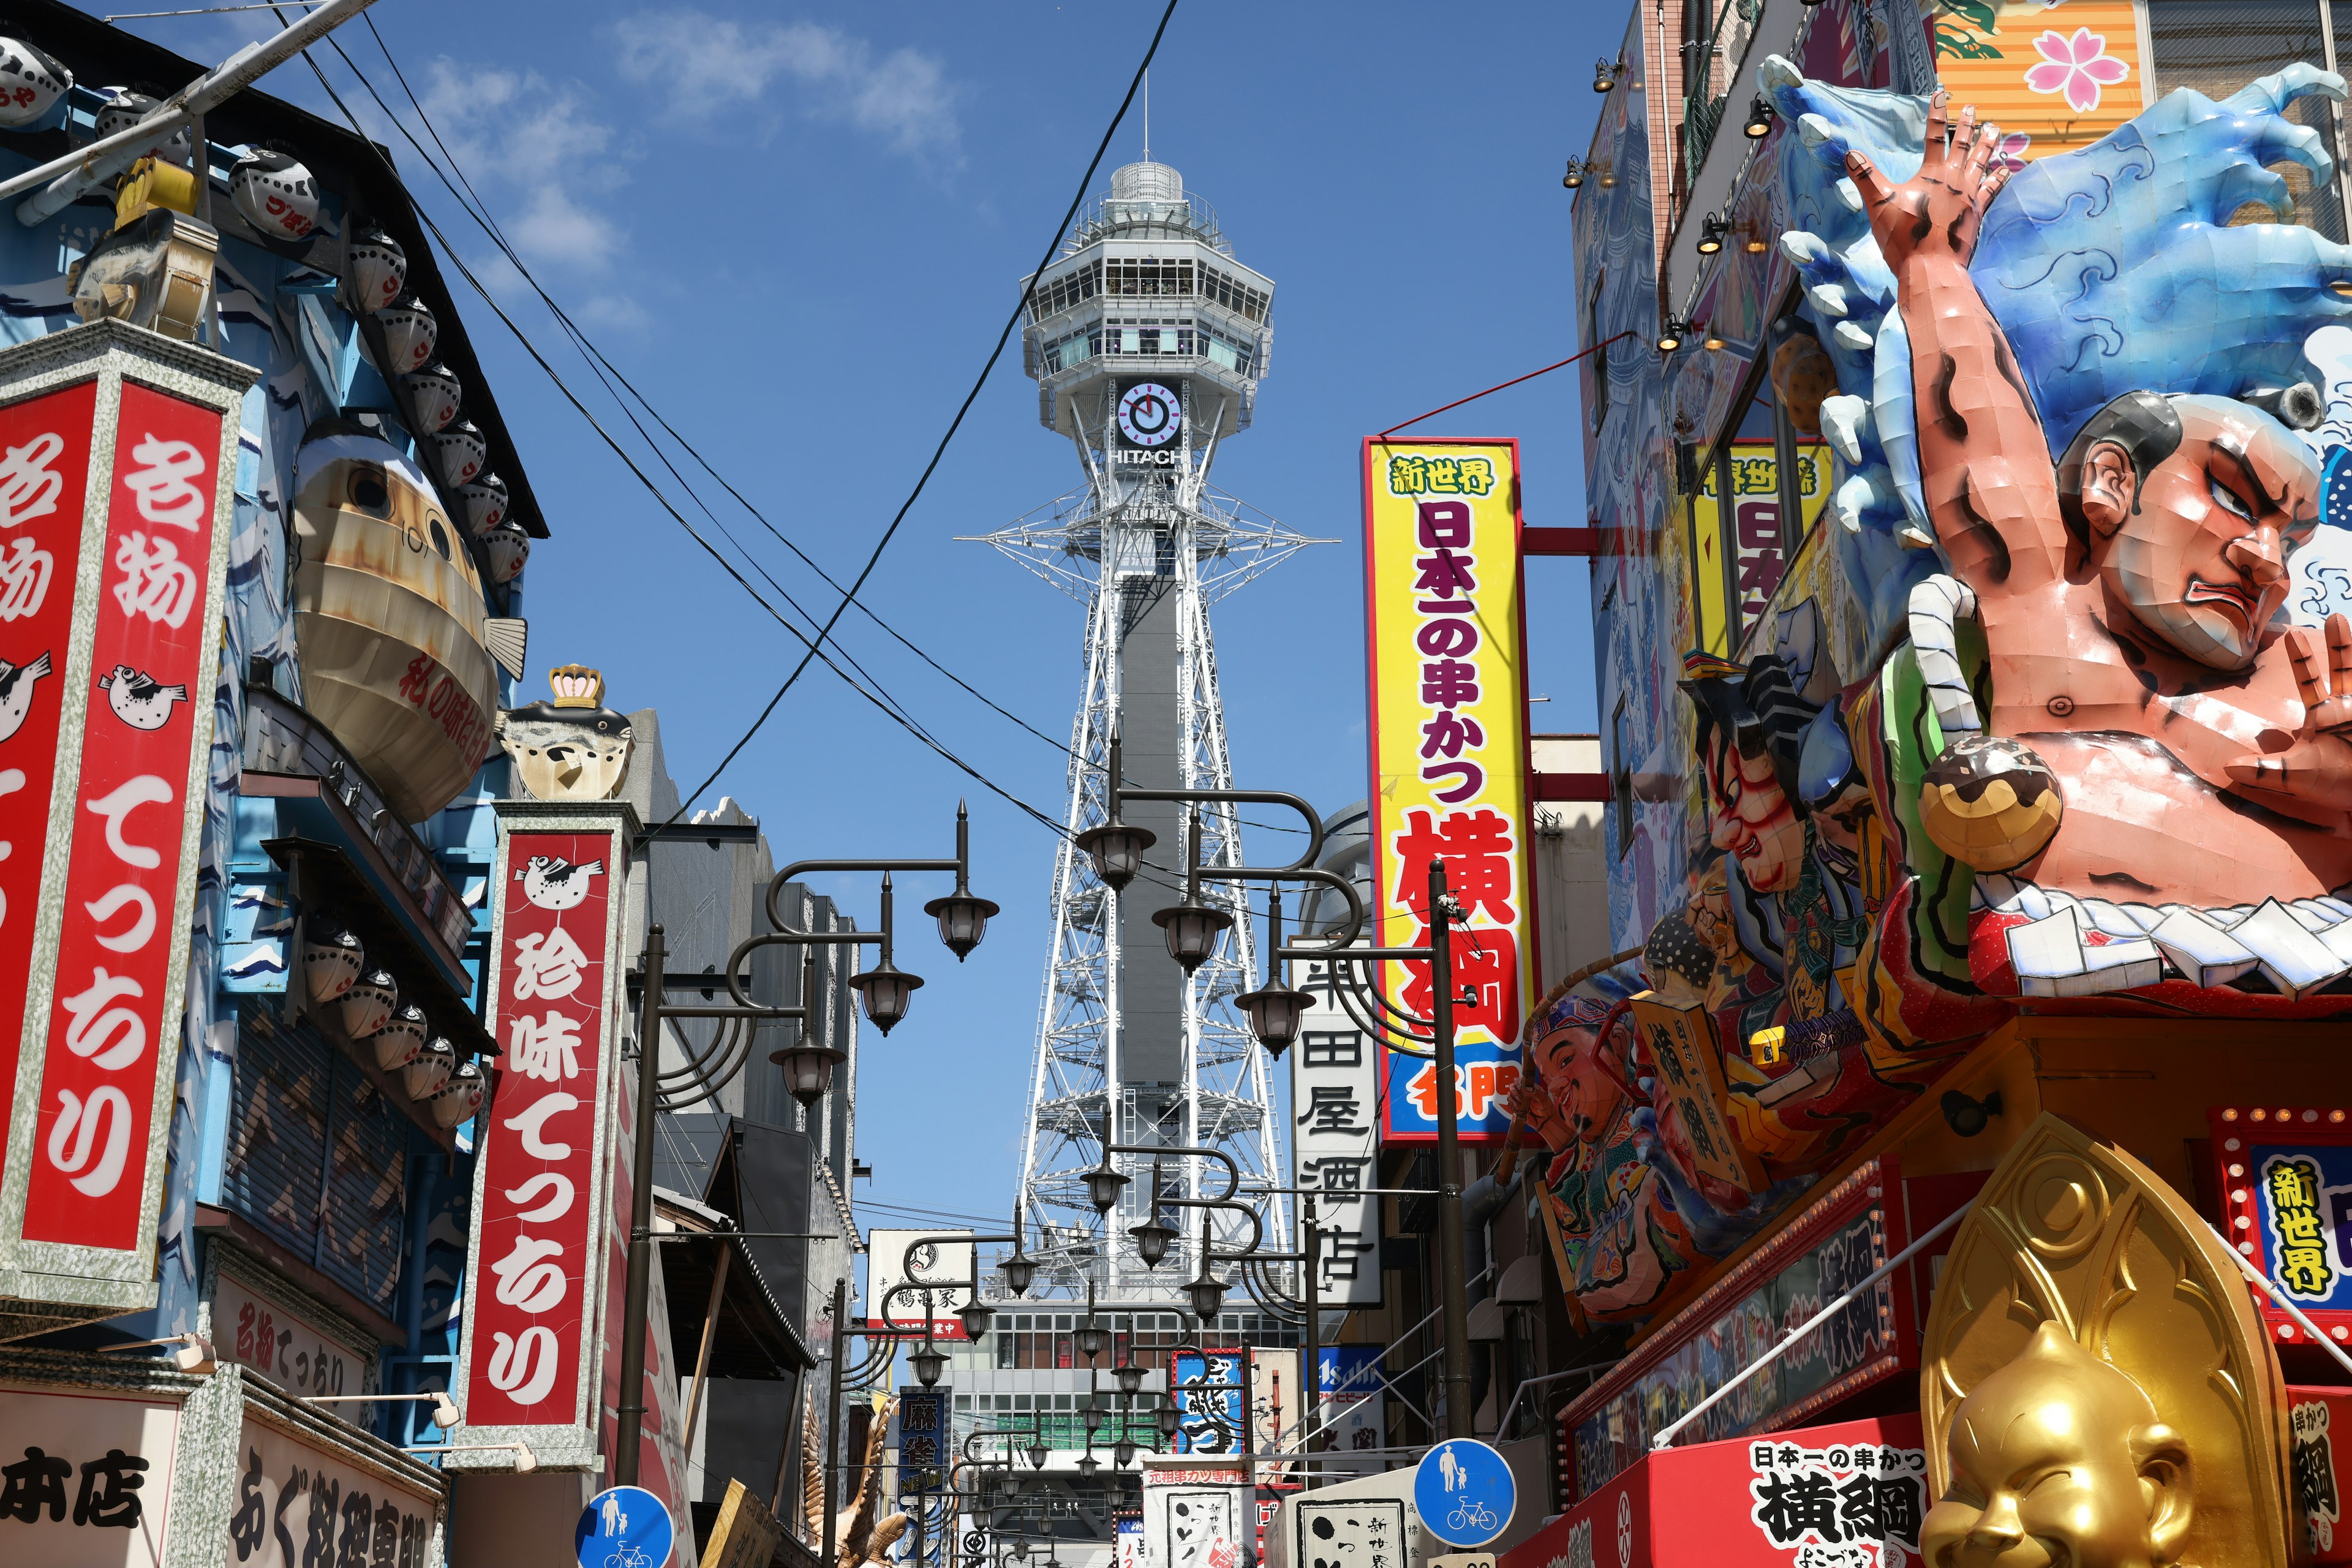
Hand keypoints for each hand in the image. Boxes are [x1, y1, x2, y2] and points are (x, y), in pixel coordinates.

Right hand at [1846, 90, 2013, 268]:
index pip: (1934, 137)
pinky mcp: (1975, 214)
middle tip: (1972, 108)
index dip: (1936, 114)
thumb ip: (1866, 178)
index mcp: (1932, 175)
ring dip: (1987, 144)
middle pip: (1963, 145)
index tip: (1941, 94)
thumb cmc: (1904, 238)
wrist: (1931, 269)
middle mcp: (1954, 180)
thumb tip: (1850, 154)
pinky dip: (1999, 178)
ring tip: (1995, 129)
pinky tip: (2006, 169)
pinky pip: (1991, 190)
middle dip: (1966, 125)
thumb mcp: (1879, 206)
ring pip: (1981, 163)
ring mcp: (1968, 197)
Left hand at [2226, 613, 2351, 804]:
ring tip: (2349, 623)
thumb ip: (2264, 771)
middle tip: (2333, 616)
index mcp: (2323, 714)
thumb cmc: (2334, 784)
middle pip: (2342, 669)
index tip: (2292, 635)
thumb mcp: (2295, 777)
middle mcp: (2346, 707)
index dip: (2302, 659)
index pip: (2309, 680)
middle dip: (2339, 645)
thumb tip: (2226, 768)